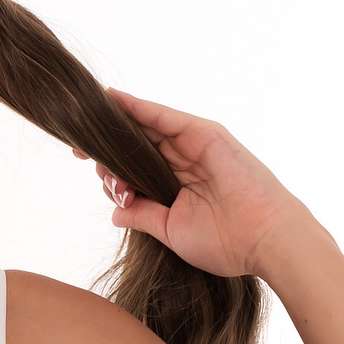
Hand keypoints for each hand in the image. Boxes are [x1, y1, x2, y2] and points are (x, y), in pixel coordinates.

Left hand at [76, 87, 310, 278]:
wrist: (265, 240)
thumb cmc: (227, 241)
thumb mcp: (171, 230)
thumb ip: (143, 216)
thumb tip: (116, 211)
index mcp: (176, 183)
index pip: (135, 166)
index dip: (109, 164)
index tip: (83, 162)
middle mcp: (183, 160)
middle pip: (136, 144)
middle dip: (106, 145)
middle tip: (78, 148)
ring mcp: (193, 145)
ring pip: (145, 128)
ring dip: (116, 127)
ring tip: (85, 127)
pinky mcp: (203, 133)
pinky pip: (163, 117)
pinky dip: (138, 107)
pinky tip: (112, 101)